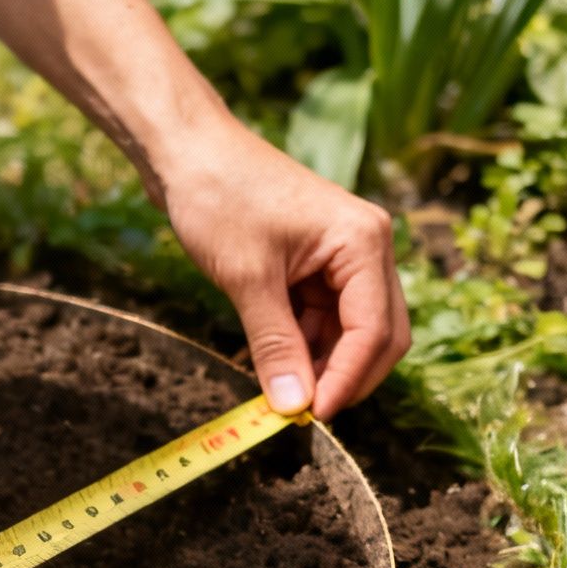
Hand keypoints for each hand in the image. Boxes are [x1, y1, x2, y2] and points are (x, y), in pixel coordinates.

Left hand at [159, 122, 410, 420]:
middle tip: (302, 414)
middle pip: (378, 334)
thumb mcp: (247, 279)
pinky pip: (322, 318)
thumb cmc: (219, 197)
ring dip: (320, 365)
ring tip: (280, 394)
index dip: (347, 379)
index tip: (312, 417)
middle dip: (344, 377)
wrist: (188, 150)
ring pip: (349, 331)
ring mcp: (342, 256)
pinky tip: (273, 366)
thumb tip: (293, 407)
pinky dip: (302, 345)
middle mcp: (366, 248)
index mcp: (363, 242)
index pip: (375, 330)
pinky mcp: (316, 263)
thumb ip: (275, 345)